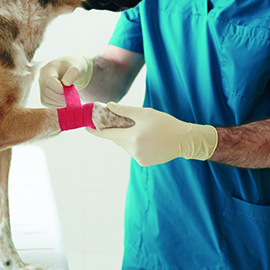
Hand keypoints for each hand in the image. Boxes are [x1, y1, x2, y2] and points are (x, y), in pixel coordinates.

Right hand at [39, 55, 92, 106]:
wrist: (71, 68)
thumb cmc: (75, 66)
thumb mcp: (77, 66)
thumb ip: (73, 73)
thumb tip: (66, 84)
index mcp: (49, 68)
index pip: (49, 81)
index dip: (60, 89)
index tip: (71, 90)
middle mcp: (42, 77)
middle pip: (46, 92)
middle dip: (60, 98)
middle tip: (72, 98)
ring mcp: (41, 85)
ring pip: (45, 99)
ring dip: (58, 103)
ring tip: (69, 99)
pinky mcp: (43, 93)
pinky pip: (46, 102)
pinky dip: (56, 104)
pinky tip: (64, 101)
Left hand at [88, 103, 217, 166]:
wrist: (184, 140)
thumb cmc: (165, 124)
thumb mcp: (145, 113)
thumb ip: (125, 111)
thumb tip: (108, 106)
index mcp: (133, 137)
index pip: (108, 133)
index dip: (96, 130)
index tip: (86, 127)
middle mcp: (134, 150)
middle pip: (117, 139)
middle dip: (117, 130)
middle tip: (123, 121)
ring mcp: (139, 158)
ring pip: (125, 145)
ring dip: (127, 137)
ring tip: (142, 130)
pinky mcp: (144, 163)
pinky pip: (133, 151)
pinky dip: (135, 144)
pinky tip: (147, 139)